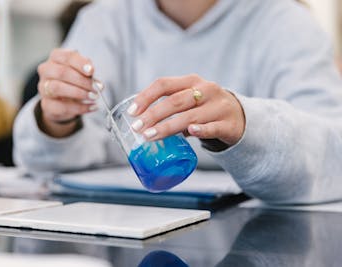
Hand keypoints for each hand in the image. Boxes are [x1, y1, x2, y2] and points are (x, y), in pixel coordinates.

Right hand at [37, 48, 99, 136]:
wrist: (62, 101)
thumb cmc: (73, 81)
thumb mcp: (82, 73)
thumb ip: (89, 74)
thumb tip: (97, 83)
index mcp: (56, 58)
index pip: (66, 57)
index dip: (80, 63)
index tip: (92, 71)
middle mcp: (46, 71)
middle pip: (61, 72)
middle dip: (81, 80)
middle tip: (96, 88)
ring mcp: (43, 88)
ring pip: (57, 88)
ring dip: (78, 93)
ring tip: (93, 97)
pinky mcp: (46, 105)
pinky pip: (61, 107)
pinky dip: (79, 108)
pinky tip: (91, 107)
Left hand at [127, 74, 245, 145]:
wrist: (240, 116)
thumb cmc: (206, 108)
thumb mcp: (190, 99)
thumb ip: (170, 104)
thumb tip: (141, 119)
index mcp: (191, 81)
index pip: (164, 84)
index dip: (146, 96)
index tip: (132, 111)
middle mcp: (205, 90)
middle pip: (174, 101)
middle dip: (153, 115)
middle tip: (137, 128)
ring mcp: (218, 106)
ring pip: (189, 116)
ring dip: (167, 127)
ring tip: (150, 136)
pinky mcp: (228, 124)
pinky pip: (212, 127)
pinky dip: (201, 130)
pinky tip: (190, 133)